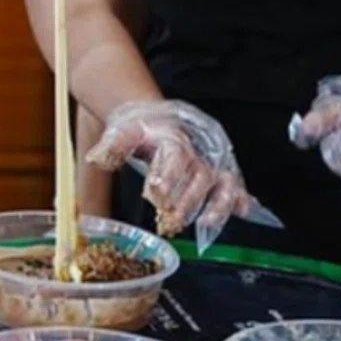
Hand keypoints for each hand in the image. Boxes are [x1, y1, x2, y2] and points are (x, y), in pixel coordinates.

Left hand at [85, 100, 281, 251]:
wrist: (154, 117)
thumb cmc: (139, 128)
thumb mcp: (121, 132)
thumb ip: (111, 147)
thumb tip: (96, 159)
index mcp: (171, 138)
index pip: (174, 156)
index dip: (168, 176)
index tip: (155, 195)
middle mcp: (195, 150)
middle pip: (199, 176)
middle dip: (187, 202)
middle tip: (169, 221)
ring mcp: (209, 161)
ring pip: (222, 182)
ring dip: (218, 205)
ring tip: (209, 224)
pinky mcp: (217, 170)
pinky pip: (233, 184)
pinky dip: (239, 197)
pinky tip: (244, 210)